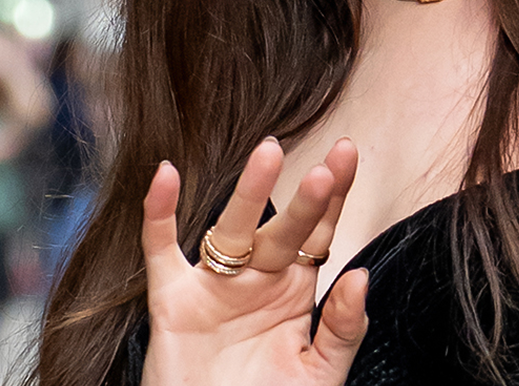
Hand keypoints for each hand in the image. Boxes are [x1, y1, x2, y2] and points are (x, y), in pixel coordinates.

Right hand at [140, 138, 366, 385]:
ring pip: (232, 229)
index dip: (333, 198)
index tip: (347, 157)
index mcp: (294, 292)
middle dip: (305, 200)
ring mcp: (213, 287)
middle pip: (283, 229)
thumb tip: (360, 276)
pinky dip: (158, 213)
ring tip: (270, 154)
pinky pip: (161, 250)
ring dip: (250, 192)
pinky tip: (166, 176)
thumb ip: (341, 329)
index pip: (317, 235)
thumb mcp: (318, 375)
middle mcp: (256, 281)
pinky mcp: (171, 301)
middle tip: (326, 165)